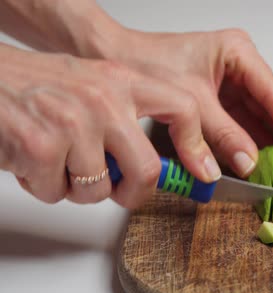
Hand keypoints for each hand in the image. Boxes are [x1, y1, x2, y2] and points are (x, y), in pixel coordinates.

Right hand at [0, 43, 197, 207]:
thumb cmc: (39, 86)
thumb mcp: (95, 87)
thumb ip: (128, 119)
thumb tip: (160, 169)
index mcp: (123, 81)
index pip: (183, 108)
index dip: (198, 147)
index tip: (203, 172)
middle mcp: (104, 100)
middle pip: (146, 170)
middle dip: (133, 193)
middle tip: (120, 191)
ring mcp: (74, 123)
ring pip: (97, 191)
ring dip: (76, 188)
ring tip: (58, 162)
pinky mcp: (42, 147)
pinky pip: (57, 194)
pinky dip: (43, 187)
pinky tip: (33, 160)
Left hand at [105, 28, 272, 178]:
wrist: (112, 61)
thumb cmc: (147, 65)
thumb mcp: (191, 102)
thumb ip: (223, 135)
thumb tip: (251, 164)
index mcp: (238, 53)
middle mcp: (239, 67)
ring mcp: (230, 84)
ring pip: (259, 119)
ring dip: (272, 145)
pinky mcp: (219, 101)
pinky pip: (241, 126)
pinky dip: (249, 145)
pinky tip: (264, 164)